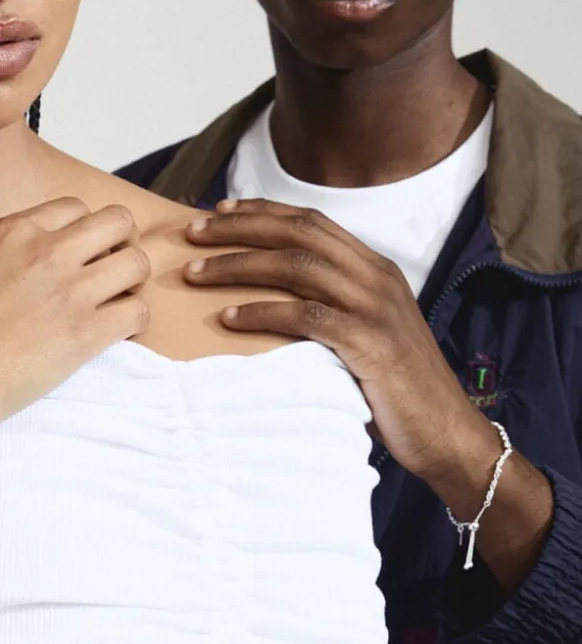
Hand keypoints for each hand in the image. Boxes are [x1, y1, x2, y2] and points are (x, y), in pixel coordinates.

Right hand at [0, 198, 150, 442]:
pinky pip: (139, 311)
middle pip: (119, 221)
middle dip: (122, 243)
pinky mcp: (85, 332)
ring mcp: (69, 290)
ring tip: (116, 301)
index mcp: (16, 229)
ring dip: (132, 282)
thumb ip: (14, 249)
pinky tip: (115, 332)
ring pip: (137, 262)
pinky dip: (135, 322)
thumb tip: (49, 252)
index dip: (86, 230)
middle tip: (109, 271)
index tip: (81, 254)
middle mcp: (47, 250)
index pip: (78, 207)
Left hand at [184, 198, 486, 481]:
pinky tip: (229, 318)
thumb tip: (271, 286)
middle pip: (298, 233)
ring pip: (296, 266)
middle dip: (240, 228)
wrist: (449, 433)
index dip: (263, 211)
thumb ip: (331, 299)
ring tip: (195, 273)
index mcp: (374, 267)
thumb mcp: (366, 326)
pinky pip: (306, 316)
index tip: (219, 211)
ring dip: (238, 265)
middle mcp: (375, 277)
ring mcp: (375, 307)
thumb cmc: (395, 383)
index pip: (311, 221)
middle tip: (194, 232)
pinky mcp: (370, 343)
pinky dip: (263, 313)